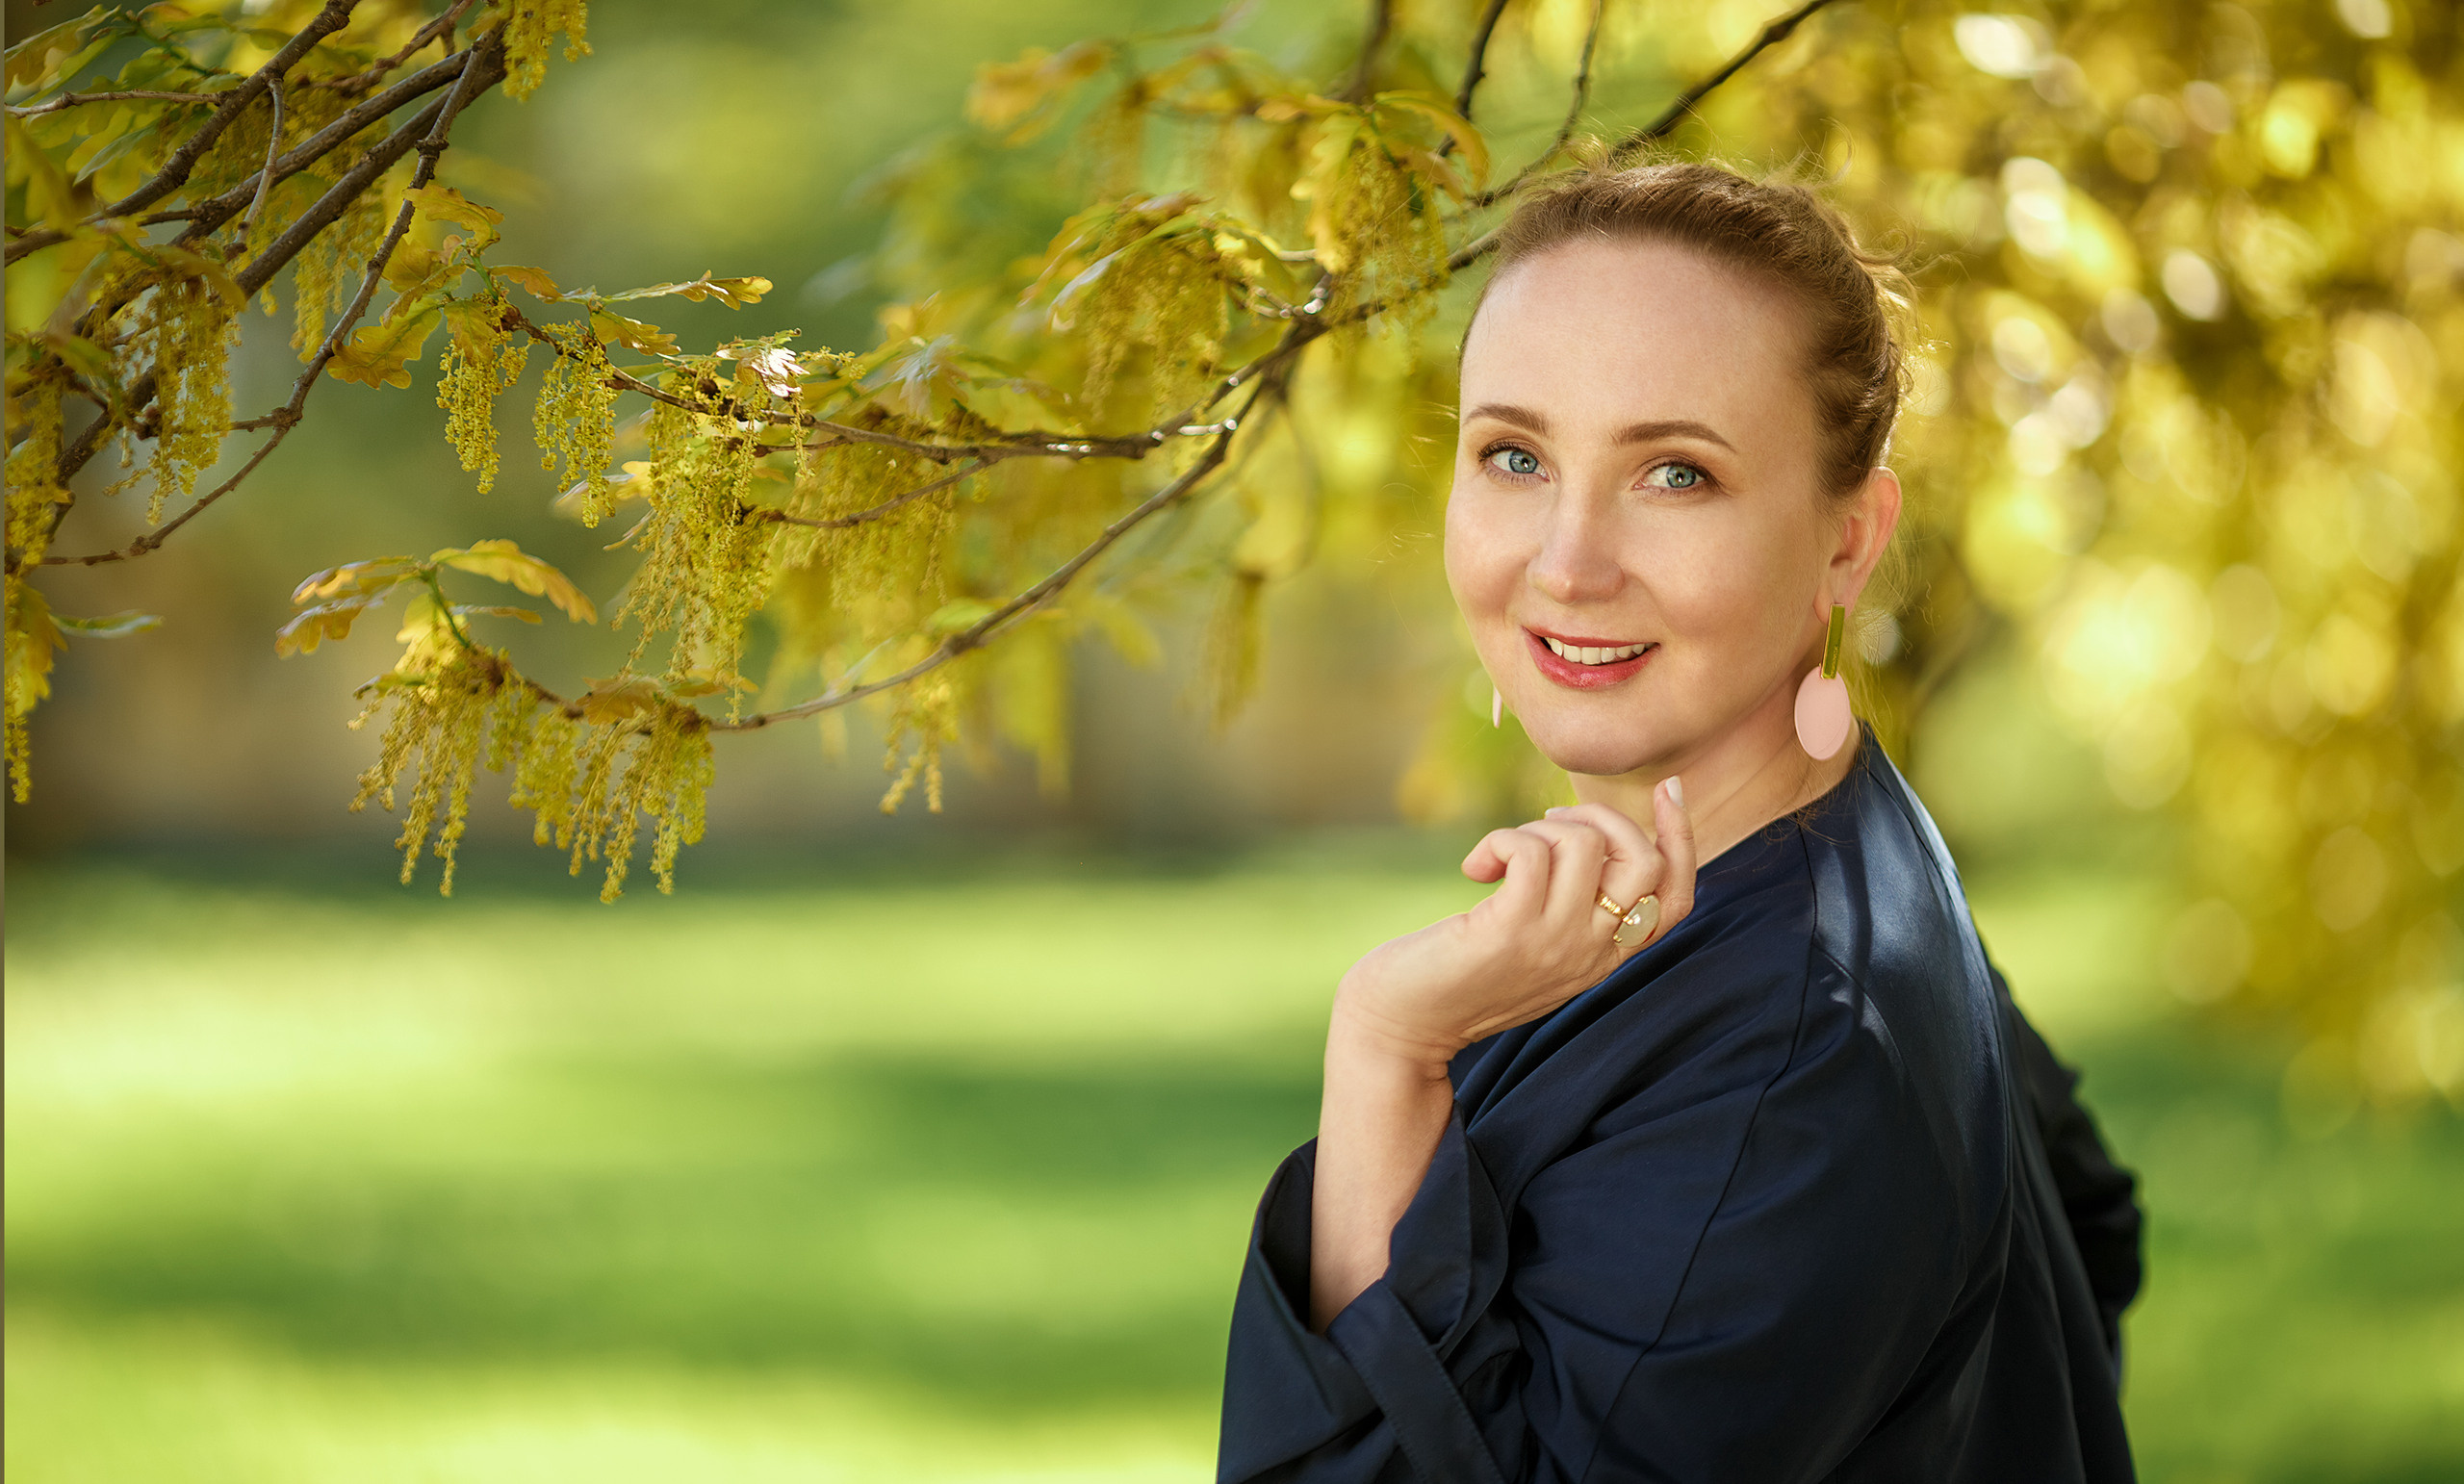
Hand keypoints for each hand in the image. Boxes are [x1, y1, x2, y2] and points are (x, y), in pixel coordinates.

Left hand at [1333, 778, 1697, 1068]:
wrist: (1401, 1030)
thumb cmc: (1458, 977)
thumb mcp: (1533, 945)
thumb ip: (1571, 908)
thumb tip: (1584, 832)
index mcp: (1604, 958)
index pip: (1676, 900)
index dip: (1681, 840)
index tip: (1669, 789)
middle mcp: (1591, 953)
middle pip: (1645, 862)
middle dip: (1603, 817)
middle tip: (1548, 825)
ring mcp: (1554, 943)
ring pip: (1585, 845)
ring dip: (1539, 828)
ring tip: (1502, 853)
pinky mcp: (1510, 931)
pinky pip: (1528, 851)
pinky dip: (1501, 840)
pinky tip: (1475, 868)